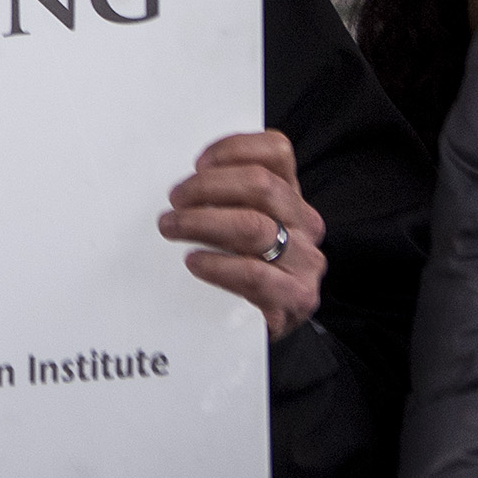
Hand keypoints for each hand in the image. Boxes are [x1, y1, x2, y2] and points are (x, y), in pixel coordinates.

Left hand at [160, 130, 322, 339]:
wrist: (262, 328)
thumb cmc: (244, 267)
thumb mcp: (239, 224)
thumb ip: (224, 199)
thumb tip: (181, 183)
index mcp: (291, 196)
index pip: (276, 152)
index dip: (234, 149)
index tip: (199, 163)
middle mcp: (305, 222)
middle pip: (261, 184)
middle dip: (208, 187)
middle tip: (176, 200)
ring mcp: (305, 260)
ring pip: (254, 226)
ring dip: (203, 223)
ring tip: (172, 228)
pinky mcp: (297, 296)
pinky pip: (253, 273)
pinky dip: (218, 265)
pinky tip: (194, 262)